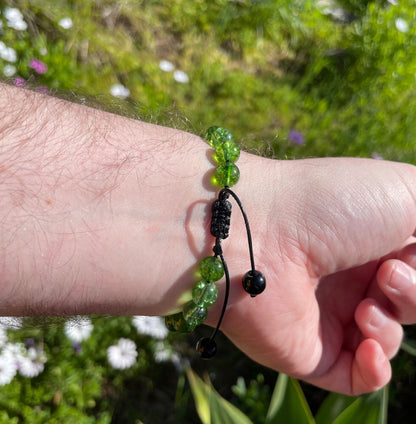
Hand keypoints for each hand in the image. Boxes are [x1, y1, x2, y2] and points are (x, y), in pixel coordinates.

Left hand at [216, 157, 415, 394]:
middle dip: (413, 293)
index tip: (408, 250)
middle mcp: (347, 276)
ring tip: (366, 306)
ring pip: (386, 338)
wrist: (257, 232)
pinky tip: (369, 349)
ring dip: (391, 325)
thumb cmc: (330, 202)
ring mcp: (326, 314)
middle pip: (406, 303)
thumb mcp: (402, 190)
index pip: (412, 265)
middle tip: (387, 273)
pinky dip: (374, 370)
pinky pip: (354, 377)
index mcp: (369, 239)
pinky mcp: (306, 350)